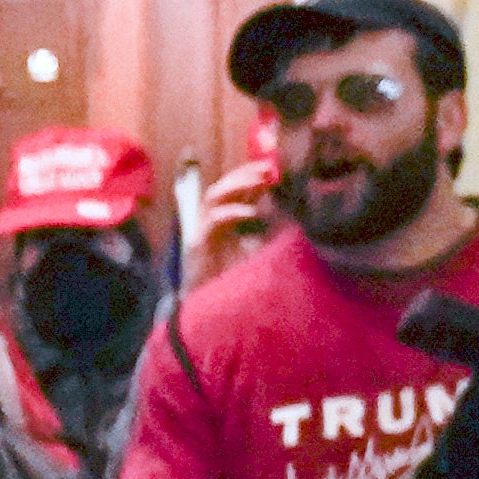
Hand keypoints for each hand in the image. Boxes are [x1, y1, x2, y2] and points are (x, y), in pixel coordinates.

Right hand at [187, 140, 274, 276]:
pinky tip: (252, 213)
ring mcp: (201, 233)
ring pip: (213, 198)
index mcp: (223, 222)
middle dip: (243, 175)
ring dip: (237, 186)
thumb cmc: (236, 282)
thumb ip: (266, 228)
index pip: (232, 190)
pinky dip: (232, 213)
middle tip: (266, 170)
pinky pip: (213, 221)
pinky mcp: (197, 246)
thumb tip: (281, 205)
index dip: (248, 174)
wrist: (214, 310)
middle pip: (221, 188)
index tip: (271, 168)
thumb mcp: (259, 248)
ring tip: (259, 183)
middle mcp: (210, 223)